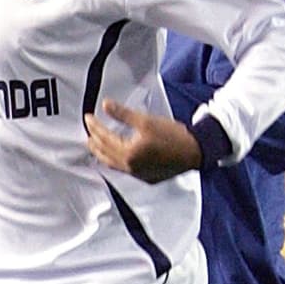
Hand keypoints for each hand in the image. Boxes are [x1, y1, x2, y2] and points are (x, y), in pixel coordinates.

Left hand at [83, 98, 202, 183]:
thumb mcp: (146, 120)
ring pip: (113, 165)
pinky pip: (124, 170)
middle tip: (89, 131)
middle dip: (94, 141)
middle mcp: (130, 168)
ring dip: (102, 153)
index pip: (104, 138)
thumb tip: (105, 105)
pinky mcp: (146, 178)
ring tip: (96, 144)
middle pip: (104, 154)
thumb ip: (123, 114)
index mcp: (128, 154)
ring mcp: (138, 175)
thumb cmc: (173, 136)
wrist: (195, 151)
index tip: (88, 118)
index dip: (95, 126)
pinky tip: (117, 156)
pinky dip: (116, 161)